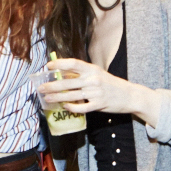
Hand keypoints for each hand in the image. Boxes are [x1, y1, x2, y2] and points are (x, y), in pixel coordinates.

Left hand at [40, 57, 156, 120]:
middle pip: (68, 82)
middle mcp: (93, 79)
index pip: (73, 63)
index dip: (60, 64)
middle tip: (40, 88)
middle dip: (52, 85)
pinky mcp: (99, 104)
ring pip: (72, 95)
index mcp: (92, 69)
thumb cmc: (110, 83)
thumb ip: (81, 74)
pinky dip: (72, 107)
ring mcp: (96, 92)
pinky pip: (82, 107)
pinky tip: (64, 106)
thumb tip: (62, 74)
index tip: (48, 66)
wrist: (129, 95)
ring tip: (46, 98)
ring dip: (57, 97)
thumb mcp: (97, 74)